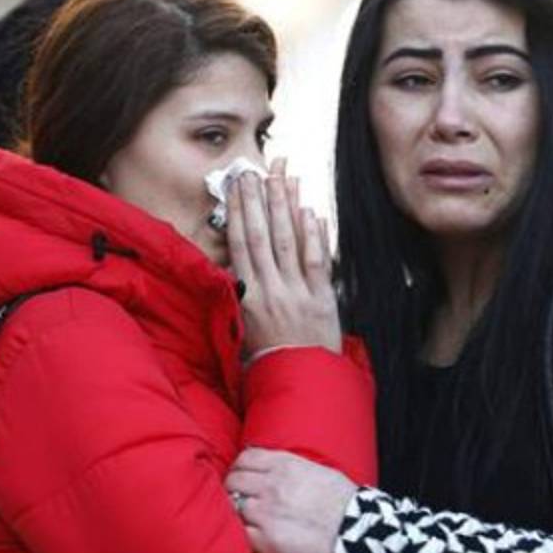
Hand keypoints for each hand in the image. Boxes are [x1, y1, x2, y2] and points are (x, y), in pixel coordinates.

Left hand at [225, 448, 356, 552]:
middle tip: (238, 495)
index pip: (246, 458)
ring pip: (232, 505)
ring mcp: (265, 512)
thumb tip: (278, 468)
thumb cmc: (346, 502)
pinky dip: (240, 531)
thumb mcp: (320, 471)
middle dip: (233, 487)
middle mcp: (271, 485)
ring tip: (244, 515)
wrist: (357, 532)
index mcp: (285, 465)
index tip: (241, 473)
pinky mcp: (265, 539)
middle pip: (234, 480)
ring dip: (236, 509)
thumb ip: (294, 467)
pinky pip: (239, 531)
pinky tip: (248, 532)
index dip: (239, 466)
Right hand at [227, 159, 339, 358]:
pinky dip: (314, 236)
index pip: (241, 244)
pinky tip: (310, 212)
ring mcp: (297, 293)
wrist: (298, 382)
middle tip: (255, 170)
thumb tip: (230, 265)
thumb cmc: (268, 358)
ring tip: (282, 178)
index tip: (236, 186)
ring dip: (285, 207)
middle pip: (263, 235)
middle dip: (258, 199)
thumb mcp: (242, 327)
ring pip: (289, 242)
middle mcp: (271, 290)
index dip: (239, 212)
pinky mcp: (322, 300)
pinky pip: (317, 261)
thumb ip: (238, 294)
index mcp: (248, 296)